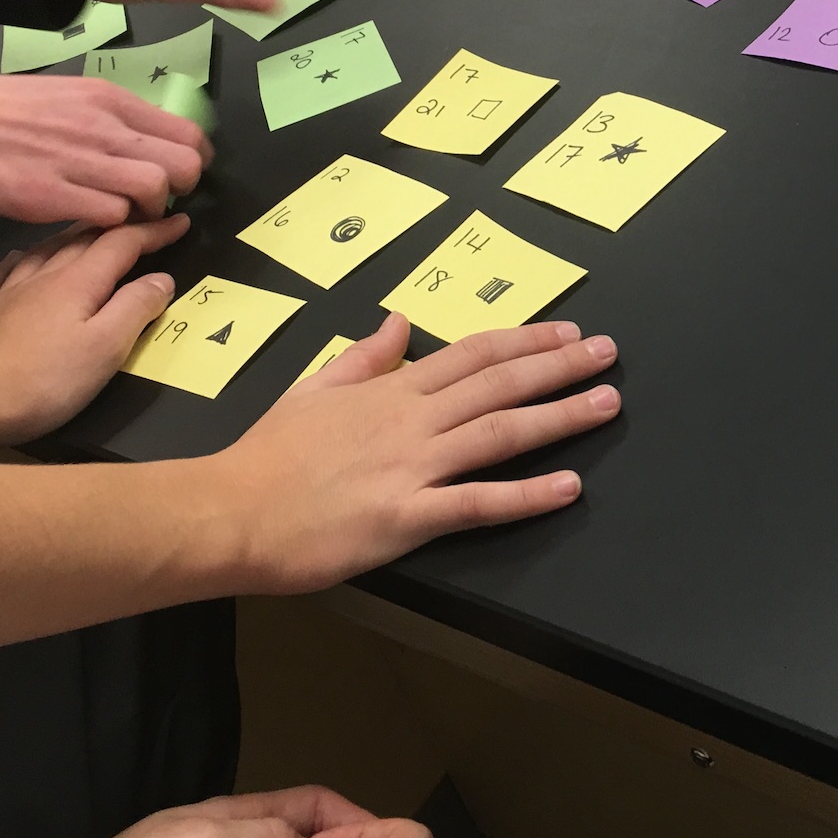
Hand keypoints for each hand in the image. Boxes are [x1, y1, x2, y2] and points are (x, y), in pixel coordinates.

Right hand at [0, 69, 210, 225]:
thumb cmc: (2, 109)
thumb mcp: (68, 95)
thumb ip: (111, 117)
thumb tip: (147, 142)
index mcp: (110, 99)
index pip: (186, 133)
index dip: (193, 161)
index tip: (182, 175)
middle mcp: (103, 127)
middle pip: (182, 165)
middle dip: (181, 189)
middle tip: (160, 199)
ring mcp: (80, 162)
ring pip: (153, 190)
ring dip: (149, 211)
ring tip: (128, 213)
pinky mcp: (53, 196)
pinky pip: (110, 216)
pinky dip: (111, 224)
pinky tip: (94, 219)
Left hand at [0, 217, 186, 451]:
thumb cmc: (47, 378)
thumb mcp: (107, 347)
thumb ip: (137, 307)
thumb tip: (161, 278)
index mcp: (78, 281)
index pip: (122, 243)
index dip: (155, 230)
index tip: (181, 220)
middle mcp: (41, 275)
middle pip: (82, 239)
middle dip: (116, 227)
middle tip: (140, 221)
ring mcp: (4, 292)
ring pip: (42, 250)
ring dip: (71, 237)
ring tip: (86, 234)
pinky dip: (18, 262)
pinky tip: (19, 261)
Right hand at [191, 316, 617, 593]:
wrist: (228, 512)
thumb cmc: (266, 457)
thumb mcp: (312, 388)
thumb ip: (364, 357)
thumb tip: (400, 320)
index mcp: (391, 390)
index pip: (472, 354)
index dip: (525, 340)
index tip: (567, 332)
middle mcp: (411, 420)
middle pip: (499, 384)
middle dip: (560, 366)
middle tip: (610, 355)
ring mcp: (412, 467)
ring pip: (500, 432)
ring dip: (560, 416)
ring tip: (607, 403)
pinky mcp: (407, 517)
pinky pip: (478, 503)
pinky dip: (527, 495)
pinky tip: (569, 487)